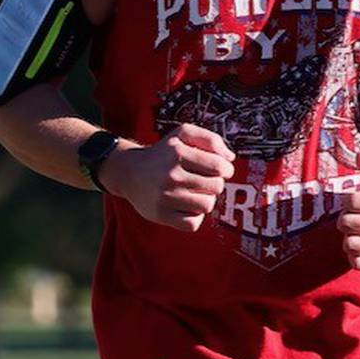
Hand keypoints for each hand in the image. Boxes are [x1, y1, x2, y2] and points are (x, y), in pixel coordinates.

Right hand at [99, 123, 234, 231]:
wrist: (129, 172)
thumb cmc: (163, 153)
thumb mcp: (182, 134)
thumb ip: (210, 139)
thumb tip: (230, 158)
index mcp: (177, 152)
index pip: (219, 166)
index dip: (226, 170)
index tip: (219, 170)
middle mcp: (170, 175)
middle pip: (216, 187)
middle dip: (215, 184)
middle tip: (205, 181)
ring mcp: (165, 197)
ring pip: (207, 205)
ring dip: (206, 200)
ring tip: (196, 194)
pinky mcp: (161, 215)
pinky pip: (192, 224)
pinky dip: (194, 218)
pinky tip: (187, 208)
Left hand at [337, 152, 359, 269]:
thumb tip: (358, 158)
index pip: (351, 202)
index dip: (347, 199)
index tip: (354, 199)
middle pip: (347, 222)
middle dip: (345, 216)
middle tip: (355, 213)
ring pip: (349, 243)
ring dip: (348, 234)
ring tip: (357, 227)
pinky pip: (358, 263)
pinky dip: (353, 254)